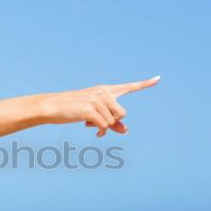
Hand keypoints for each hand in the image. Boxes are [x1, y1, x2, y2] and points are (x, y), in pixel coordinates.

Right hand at [42, 76, 160, 136]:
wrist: (52, 106)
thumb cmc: (72, 110)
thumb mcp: (94, 115)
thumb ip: (112, 122)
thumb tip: (126, 131)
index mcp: (105, 90)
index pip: (128, 87)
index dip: (144, 84)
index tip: (158, 79)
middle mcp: (103, 92)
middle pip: (122, 114)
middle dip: (112, 122)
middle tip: (96, 121)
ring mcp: (97, 99)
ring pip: (113, 122)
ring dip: (103, 127)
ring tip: (89, 123)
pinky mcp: (90, 109)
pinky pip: (104, 126)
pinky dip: (100, 132)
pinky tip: (94, 132)